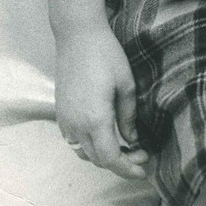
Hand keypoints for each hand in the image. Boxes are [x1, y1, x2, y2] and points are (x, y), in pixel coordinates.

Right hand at [54, 24, 148, 179]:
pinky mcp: (60, 114)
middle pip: (97, 159)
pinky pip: (75, 141)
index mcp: (95, 120)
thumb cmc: (106, 54)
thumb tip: (133, 139)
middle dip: (121, 162)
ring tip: (126, 147)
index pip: (111, 159)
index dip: (128, 169)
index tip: (144, 170)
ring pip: (84, 153)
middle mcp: (76, 126)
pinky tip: (106, 136)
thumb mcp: (126, 84)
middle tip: (142, 153)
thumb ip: (128, 116)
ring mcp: (65, 121)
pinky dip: (91, 146)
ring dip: (105, 156)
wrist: (77, 35)